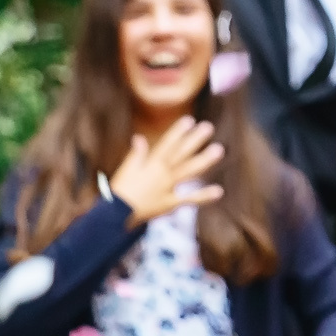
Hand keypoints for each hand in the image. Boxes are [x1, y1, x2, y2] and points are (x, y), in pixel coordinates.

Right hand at [111, 119, 226, 225]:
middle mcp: (161, 174)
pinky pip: (189, 199)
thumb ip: (136, 154)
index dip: (177, 132)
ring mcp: (167, 188)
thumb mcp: (126, 169)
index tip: (189, 120)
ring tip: (219, 149)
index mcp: (150, 164)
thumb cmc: (120, 191)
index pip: (166, 145)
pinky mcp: (170, 203)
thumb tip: (139, 137)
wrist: (115, 215)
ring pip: (188, 171)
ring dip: (203, 160)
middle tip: (208, 127)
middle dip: (194, 140)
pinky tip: (219, 191)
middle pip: (180, 154)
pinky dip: (203, 196)